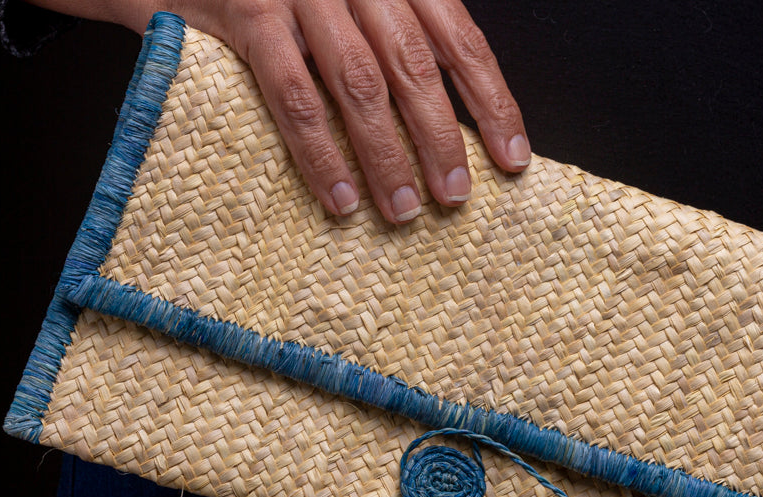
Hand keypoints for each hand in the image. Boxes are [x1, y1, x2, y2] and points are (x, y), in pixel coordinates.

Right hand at [28, 0, 529, 222]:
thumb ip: (386, 31)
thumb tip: (439, 118)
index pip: (458, 36)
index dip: (492, 101)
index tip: (513, 159)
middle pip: (415, 64)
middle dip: (442, 137)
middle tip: (455, 198)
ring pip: (361, 84)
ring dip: (387, 155)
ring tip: (403, 210)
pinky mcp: (249, 14)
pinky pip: (294, 96)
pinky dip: (320, 154)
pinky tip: (339, 200)